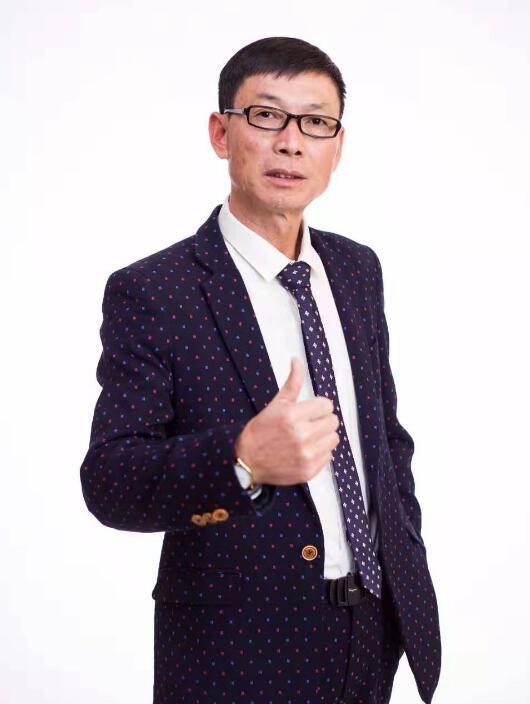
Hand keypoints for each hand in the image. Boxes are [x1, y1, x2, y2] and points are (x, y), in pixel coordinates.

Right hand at [234, 357, 339, 485]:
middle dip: (321, 421)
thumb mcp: (276, 404)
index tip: (308, 412)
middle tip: (307, 424)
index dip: (318, 407)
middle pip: (333, 422)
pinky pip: (328, 456)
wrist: (248, 461)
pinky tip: (304, 451)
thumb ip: (292, 382)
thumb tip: (297, 360)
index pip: (327, 406)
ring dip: (323, 437)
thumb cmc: (261, 430)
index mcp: (293, 415)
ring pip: (333, 439)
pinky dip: (319, 453)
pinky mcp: (309, 470)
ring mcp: (306, 455)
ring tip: (307, 438)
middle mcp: (302, 435)